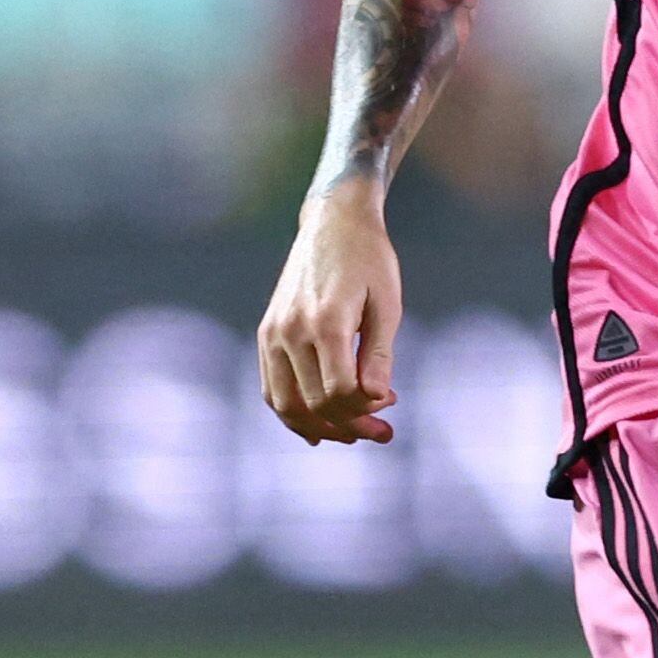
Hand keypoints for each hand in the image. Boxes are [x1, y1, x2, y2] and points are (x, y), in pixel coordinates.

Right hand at [259, 182, 405, 443]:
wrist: (333, 224)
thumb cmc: (370, 262)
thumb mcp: (387, 305)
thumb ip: (379, 355)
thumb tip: (376, 399)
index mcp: (326, 322)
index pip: (339, 391)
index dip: (366, 408)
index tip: (391, 400)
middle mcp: (291, 331)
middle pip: (314, 403)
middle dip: (351, 425)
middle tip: (384, 431)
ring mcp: (273, 333)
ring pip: (285, 404)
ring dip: (320, 427)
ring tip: (353, 434)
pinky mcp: (266, 333)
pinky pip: (271, 388)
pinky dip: (292, 413)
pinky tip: (319, 427)